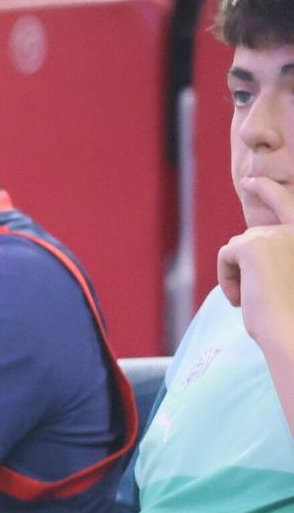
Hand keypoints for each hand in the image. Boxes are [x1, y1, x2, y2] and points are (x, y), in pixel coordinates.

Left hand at [218, 179, 293, 356]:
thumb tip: (243, 248)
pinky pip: (225, 255)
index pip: (286, 204)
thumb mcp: (285, 276)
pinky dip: (225, 278)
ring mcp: (274, 234)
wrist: (290, 331)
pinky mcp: (252, 245)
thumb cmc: (289, 315)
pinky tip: (241, 298)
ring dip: (235, 275)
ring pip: (236, 248)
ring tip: (250, 299)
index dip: (266, 190)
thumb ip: (273, 255)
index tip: (249, 181)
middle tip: (252, 298)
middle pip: (249, 238)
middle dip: (243, 267)